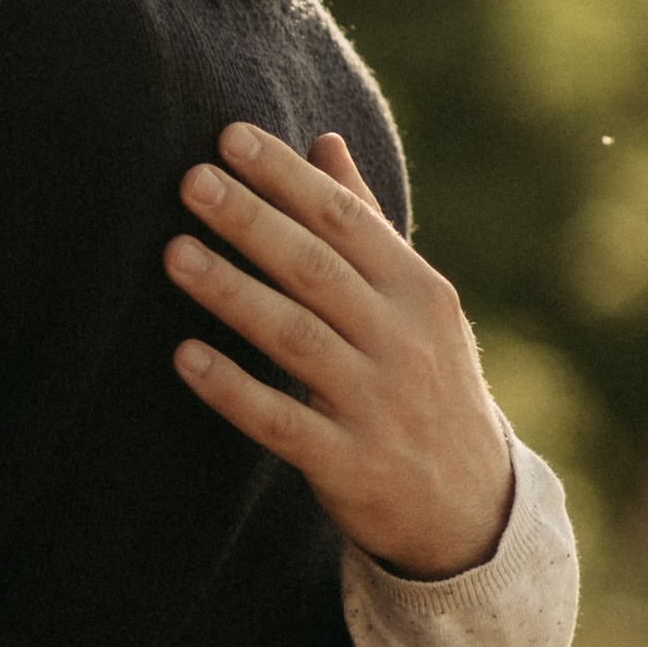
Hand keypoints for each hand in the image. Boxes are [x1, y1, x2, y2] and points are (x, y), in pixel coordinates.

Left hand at [165, 125, 514, 578]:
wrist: (472, 508)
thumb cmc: (427, 383)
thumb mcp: (415, 302)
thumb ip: (365, 224)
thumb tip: (324, 141)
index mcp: (418, 292)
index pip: (346, 221)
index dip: (288, 178)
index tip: (231, 138)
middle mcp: (403, 342)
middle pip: (317, 270)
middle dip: (253, 221)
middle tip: (192, 179)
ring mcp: (378, 405)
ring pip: (296, 338)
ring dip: (233, 293)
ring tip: (174, 254)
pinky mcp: (350, 465)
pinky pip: (282, 422)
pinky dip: (234, 390)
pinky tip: (185, 358)